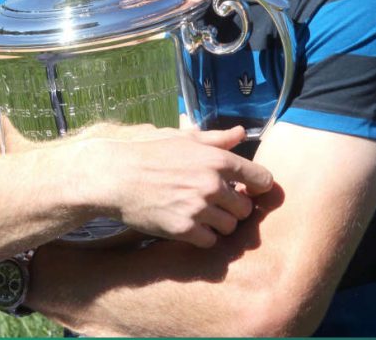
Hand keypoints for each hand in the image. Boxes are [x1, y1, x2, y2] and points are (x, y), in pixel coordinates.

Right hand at [83, 125, 272, 247]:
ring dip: (218, 223)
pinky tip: (187, 225)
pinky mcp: (184, 229)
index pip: (262, 179)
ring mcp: (198, 208)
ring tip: (199, 214)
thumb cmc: (147, 153)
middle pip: (246, 208)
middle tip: (213, 203)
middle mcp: (212, 184)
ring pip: (230, 227)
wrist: (113, 176)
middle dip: (232, 207)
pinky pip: (209, 241)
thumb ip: (215, 139)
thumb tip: (240, 133)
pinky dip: (201, 236)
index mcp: (216, 159)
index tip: (246, 190)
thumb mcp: (181, 139)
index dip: (257, 186)